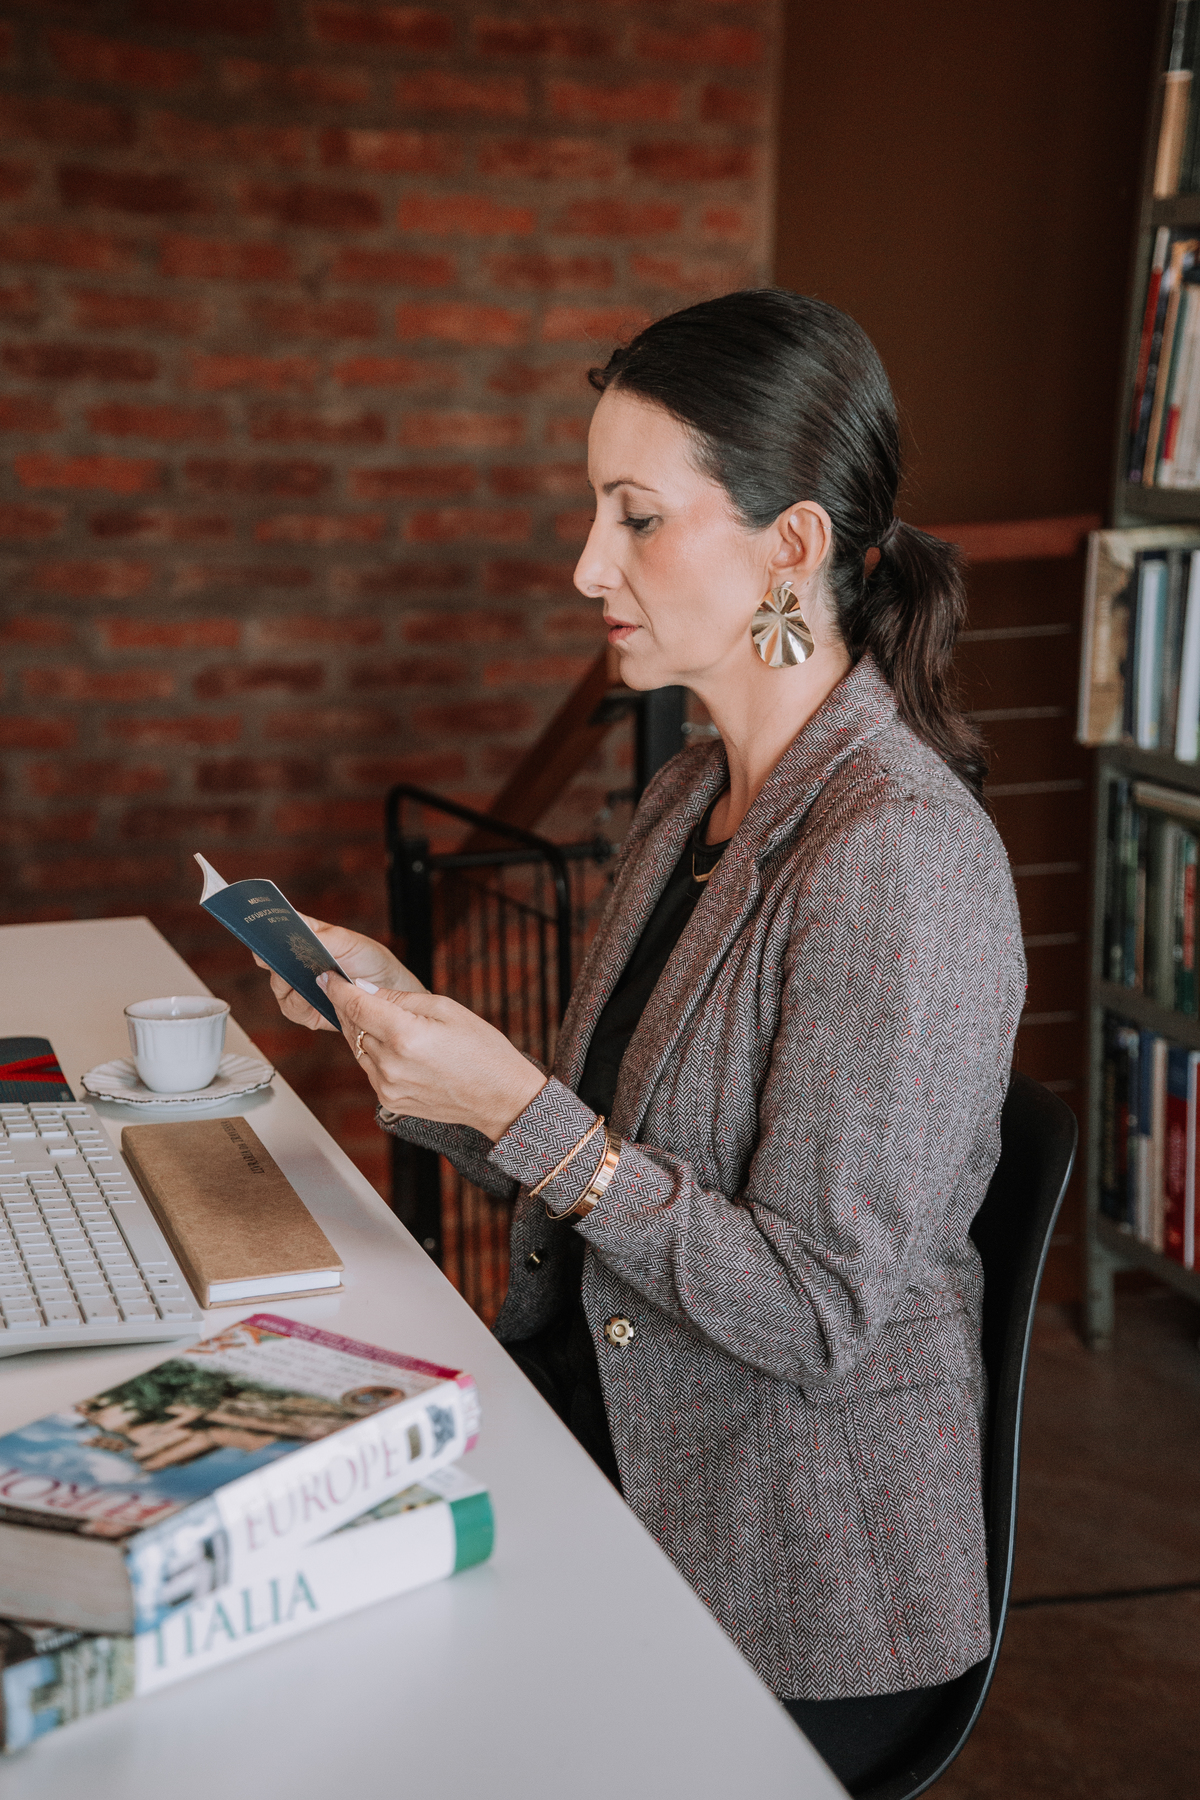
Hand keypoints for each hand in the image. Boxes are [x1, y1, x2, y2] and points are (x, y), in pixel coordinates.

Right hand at [255, 916, 423, 1032]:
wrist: (390, 992)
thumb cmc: (371, 961)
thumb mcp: (348, 941)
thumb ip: (321, 938)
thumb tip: (296, 936)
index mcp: (303, 939)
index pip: (274, 931)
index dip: (263, 930)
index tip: (260, 929)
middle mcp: (296, 964)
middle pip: (270, 960)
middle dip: (274, 958)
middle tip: (280, 956)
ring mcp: (299, 988)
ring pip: (279, 987)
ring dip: (289, 982)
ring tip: (305, 977)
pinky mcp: (307, 1012)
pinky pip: (294, 1009)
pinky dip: (301, 1002)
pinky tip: (314, 996)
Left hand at [318, 972, 546, 1141]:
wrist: (499, 1097)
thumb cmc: (481, 1049)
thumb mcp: (444, 1008)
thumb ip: (398, 998)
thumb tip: (364, 989)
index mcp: (405, 1035)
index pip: (355, 1005)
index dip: (337, 988)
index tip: (326, 976)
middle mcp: (390, 1064)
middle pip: (352, 1026)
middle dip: (349, 1006)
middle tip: (348, 990)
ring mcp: (387, 1086)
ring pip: (356, 1048)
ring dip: (361, 1030)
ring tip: (378, 1017)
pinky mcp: (389, 1100)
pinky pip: (369, 1069)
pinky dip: (372, 1053)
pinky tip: (392, 1044)